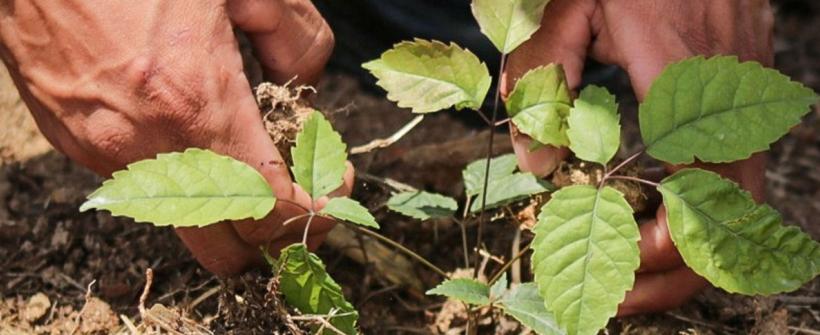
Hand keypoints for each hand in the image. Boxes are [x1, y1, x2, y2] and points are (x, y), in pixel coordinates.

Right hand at [0, 0, 345, 275]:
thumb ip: (297, 38)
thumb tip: (305, 90)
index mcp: (197, 103)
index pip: (272, 209)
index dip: (315, 211)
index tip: (330, 189)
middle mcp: (148, 145)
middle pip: (226, 250)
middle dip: (270, 232)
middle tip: (293, 188)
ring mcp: (107, 153)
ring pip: (182, 221)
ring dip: (223, 205)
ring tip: (240, 151)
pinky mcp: (78, 145)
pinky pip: (144, 185)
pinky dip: (179, 172)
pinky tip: (186, 124)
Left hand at [503, 0, 773, 313]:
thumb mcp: (565, 6)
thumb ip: (544, 78)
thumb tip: (538, 165)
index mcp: (684, 72)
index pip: (702, 188)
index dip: (669, 244)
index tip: (618, 262)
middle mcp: (729, 91)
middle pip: (732, 214)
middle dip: (676, 270)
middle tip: (618, 294)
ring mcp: (744, 91)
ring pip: (737, 199)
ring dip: (685, 245)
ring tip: (626, 267)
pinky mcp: (739, 91)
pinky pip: (730, 168)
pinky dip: (694, 210)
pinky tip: (649, 217)